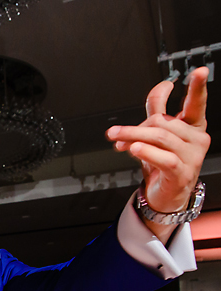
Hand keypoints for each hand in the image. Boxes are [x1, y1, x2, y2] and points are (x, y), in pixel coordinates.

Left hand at [106, 67, 210, 215]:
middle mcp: (196, 139)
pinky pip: (164, 158)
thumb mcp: (158, 136)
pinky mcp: (182, 173)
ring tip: (117, 140)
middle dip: (136, 126)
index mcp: (194, 127)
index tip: (198, 71)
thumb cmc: (163, 164)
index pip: (197, 104)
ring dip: (133, 136)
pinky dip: (146, 152)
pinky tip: (135, 149)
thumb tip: (162, 88)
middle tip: (115, 133)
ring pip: (160, 138)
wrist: (165, 195)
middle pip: (164, 122)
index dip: (198, 88)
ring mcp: (192, 157)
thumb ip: (157, 113)